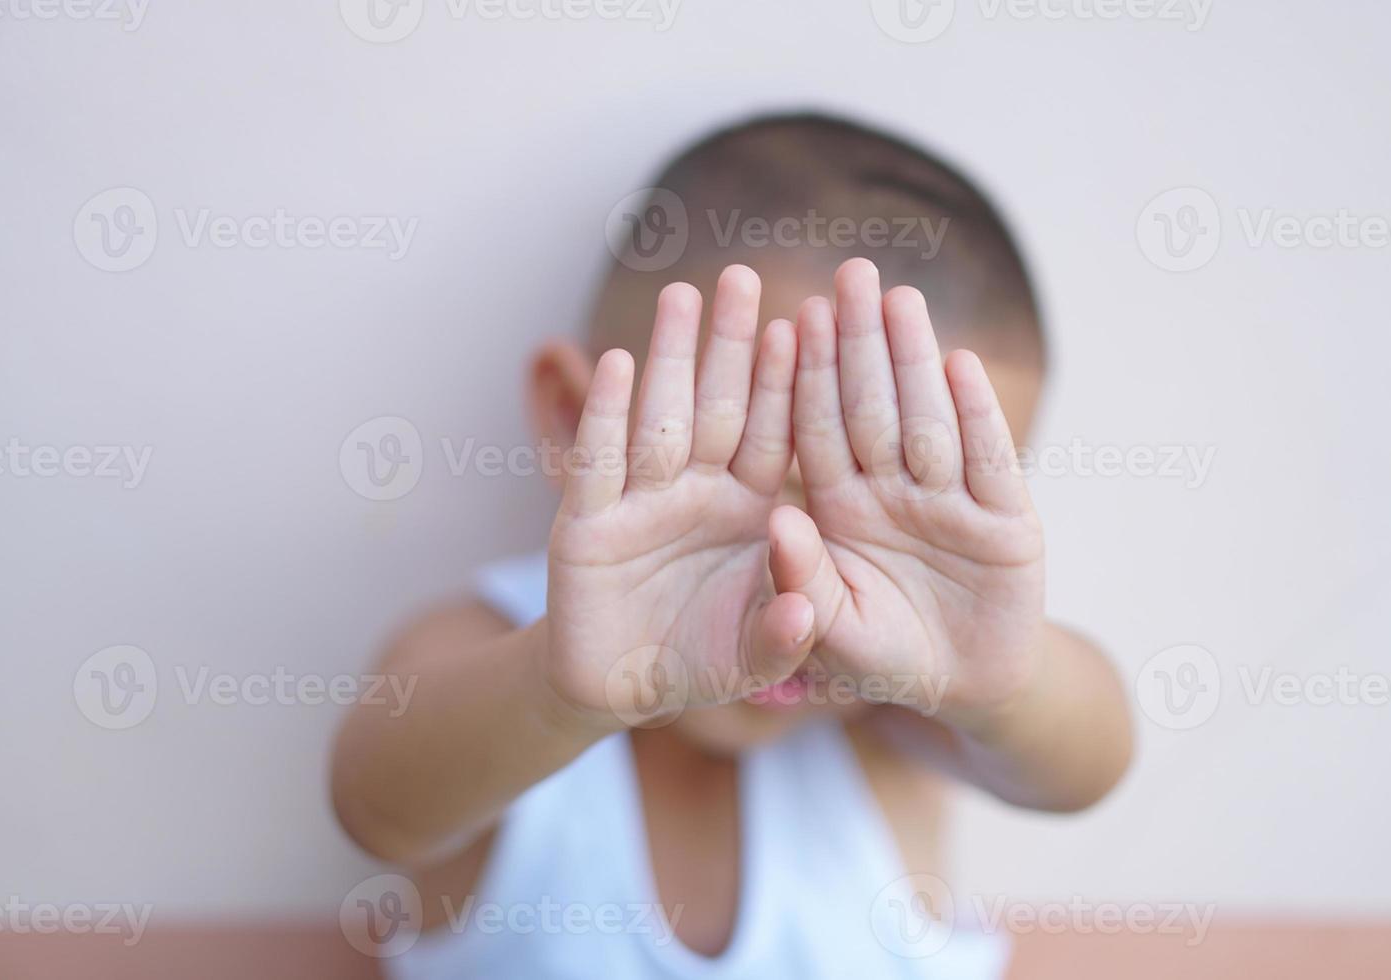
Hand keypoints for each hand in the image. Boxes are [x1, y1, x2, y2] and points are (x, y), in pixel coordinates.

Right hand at [545, 265, 815, 727]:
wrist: (614, 687)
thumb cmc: (698, 661)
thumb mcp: (752, 658)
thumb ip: (783, 637)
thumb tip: (806, 613)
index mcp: (749, 512)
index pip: (771, 437)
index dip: (783, 384)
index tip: (802, 326)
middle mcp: (697, 493)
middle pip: (717, 408)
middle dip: (729, 345)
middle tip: (744, 276)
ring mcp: (640, 502)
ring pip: (659, 418)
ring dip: (670, 357)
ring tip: (683, 294)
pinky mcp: (585, 523)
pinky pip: (598, 463)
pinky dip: (605, 416)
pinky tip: (616, 363)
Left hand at [769, 259, 1044, 721]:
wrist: (965, 687)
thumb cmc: (884, 656)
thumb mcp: (833, 631)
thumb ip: (802, 579)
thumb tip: (778, 519)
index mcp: (842, 510)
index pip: (821, 431)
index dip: (812, 375)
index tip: (797, 316)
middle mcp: (893, 492)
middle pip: (874, 408)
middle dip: (862, 343)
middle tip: (850, 274)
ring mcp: (951, 502)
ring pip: (929, 421)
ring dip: (915, 361)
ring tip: (901, 299)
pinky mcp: (1007, 522)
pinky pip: (990, 463)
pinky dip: (977, 418)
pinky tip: (960, 366)